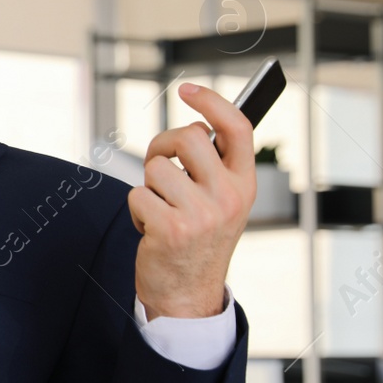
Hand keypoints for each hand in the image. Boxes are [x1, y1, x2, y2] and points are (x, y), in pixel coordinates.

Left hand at [128, 83, 255, 318]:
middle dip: (162, 145)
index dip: (212, 101)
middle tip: (159, 165)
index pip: (237, 128)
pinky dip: (137, 211)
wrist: (187, 294)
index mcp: (244, 184)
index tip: (187, 89)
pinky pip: (138, 195)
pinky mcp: (171, 229)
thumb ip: (215, 167)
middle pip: (188, 136)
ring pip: (156, 168)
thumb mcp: (221, 202)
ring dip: (148, 187)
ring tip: (161, 211)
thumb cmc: (198, 241)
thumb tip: (198, 124)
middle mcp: (229, 196)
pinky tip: (151, 230)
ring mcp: (202, 214)